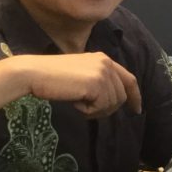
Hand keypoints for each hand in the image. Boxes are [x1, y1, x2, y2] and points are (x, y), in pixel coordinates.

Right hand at [15, 53, 141, 117]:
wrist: (34, 73)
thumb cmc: (52, 78)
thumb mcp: (81, 75)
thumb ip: (99, 82)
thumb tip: (115, 101)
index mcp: (104, 59)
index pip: (129, 79)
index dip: (135, 96)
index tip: (137, 110)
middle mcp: (107, 63)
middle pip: (121, 96)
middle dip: (107, 109)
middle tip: (87, 111)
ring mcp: (103, 72)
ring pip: (112, 104)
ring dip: (95, 111)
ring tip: (77, 104)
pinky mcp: (97, 83)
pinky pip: (101, 107)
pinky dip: (87, 111)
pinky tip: (75, 102)